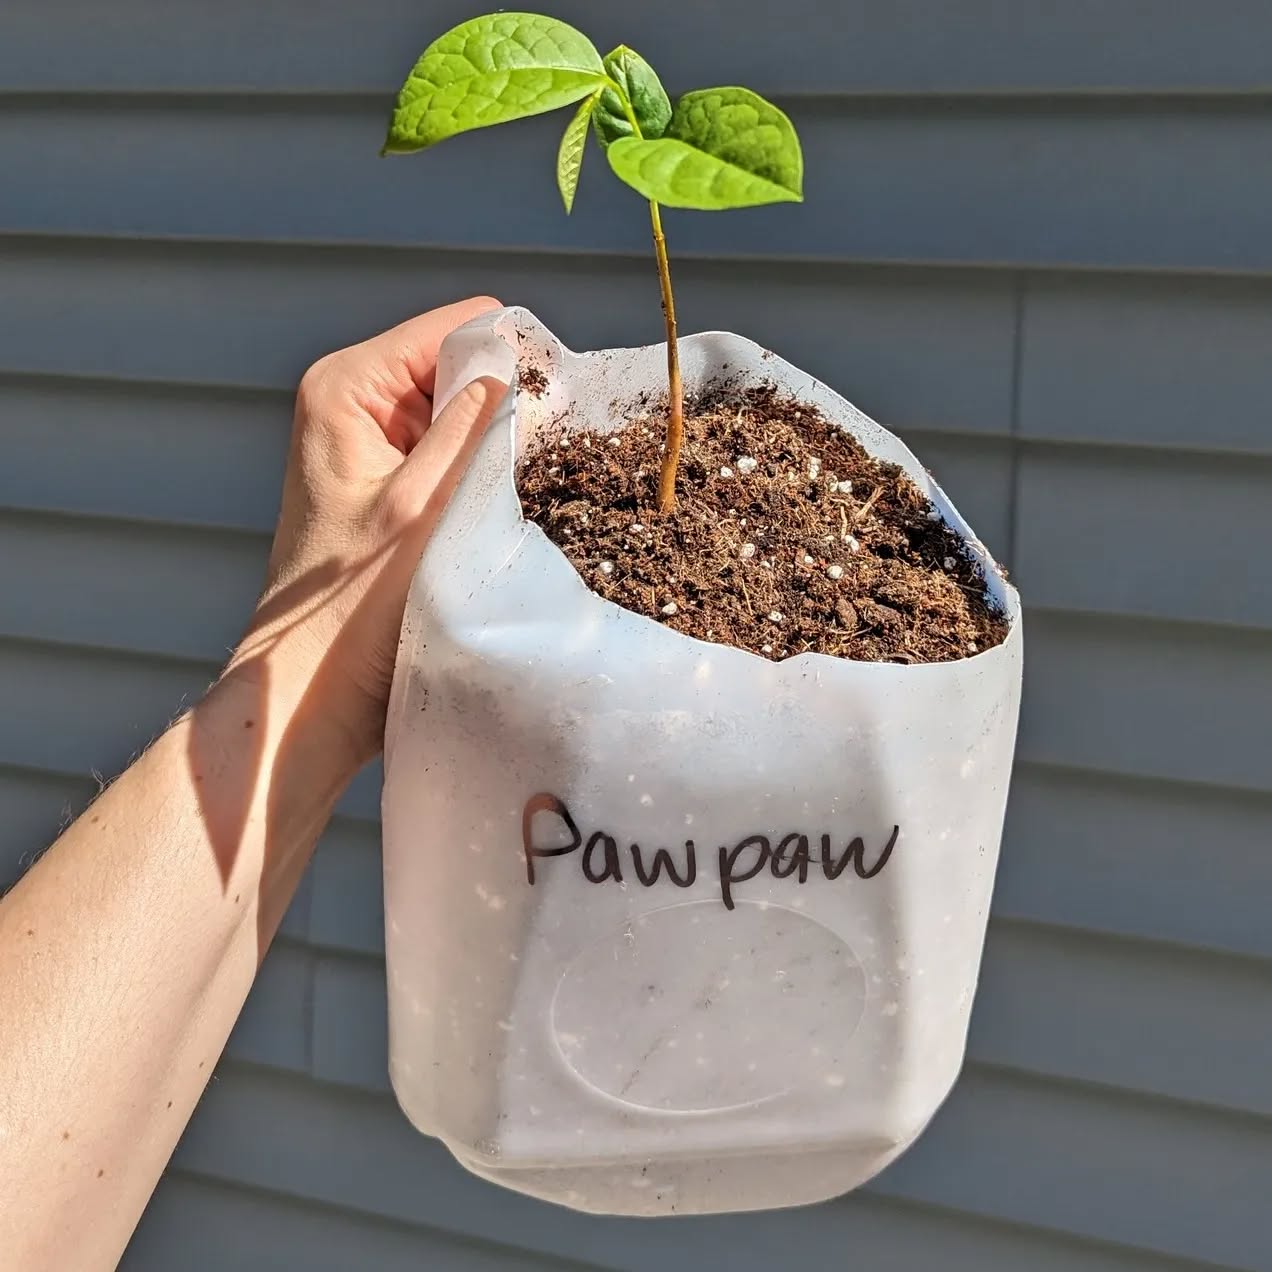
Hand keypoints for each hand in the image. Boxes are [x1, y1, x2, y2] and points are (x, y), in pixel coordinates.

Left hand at [224, 296, 506, 770]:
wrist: (314, 688)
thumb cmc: (353, 607)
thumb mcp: (422, 504)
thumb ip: (470, 427)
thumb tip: (516, 365)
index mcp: (346, 387)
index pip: (453, 328)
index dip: (510, 356)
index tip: (557, 403)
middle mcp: (350, 402)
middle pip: (456, 365)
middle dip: (504, 400)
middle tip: (548, 453)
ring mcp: (366, 443)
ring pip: (456, 411)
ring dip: (494, 441)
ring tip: (526, 484)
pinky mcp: (385, 483)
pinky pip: (446, 451)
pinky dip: (478, 469)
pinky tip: (502, 502)